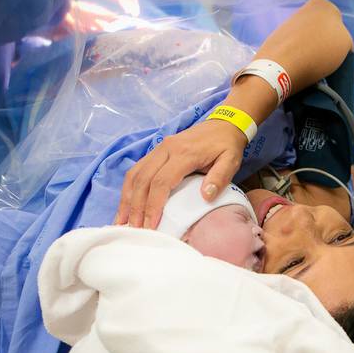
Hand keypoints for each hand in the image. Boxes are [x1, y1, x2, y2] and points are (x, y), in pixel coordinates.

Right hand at [115, 119, 247, 228]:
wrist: (224, 123)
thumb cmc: (227, 145)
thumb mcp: (231, 161)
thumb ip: (219, 178)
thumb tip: (205, 197)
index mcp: (184, 153)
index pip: (162, 182)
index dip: (154, 206)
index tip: (151, 225)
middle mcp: (166, 149)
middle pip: (143, 180)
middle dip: (136, 207)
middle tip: (134, 229)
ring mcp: (159, 148)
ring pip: (135, 174)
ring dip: (127, 199)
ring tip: (122, 220)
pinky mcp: (157, 151)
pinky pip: (137, 169)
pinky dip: (129, 188)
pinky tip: (127, 204)